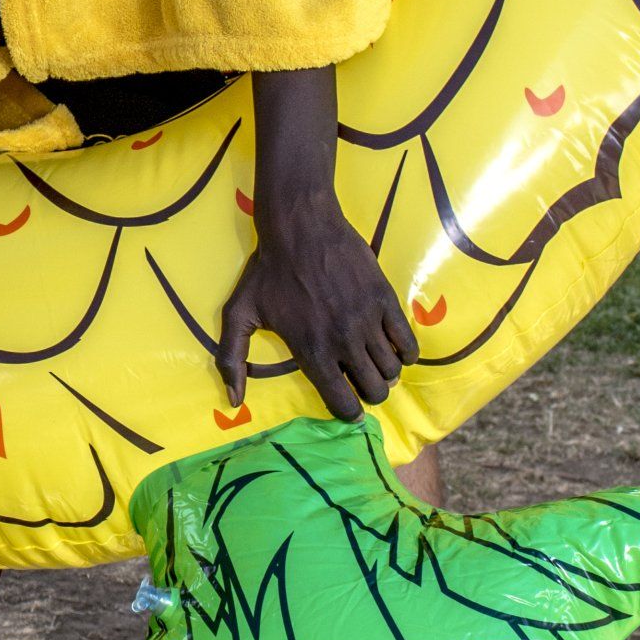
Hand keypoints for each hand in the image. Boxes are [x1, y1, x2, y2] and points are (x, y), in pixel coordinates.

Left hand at [216, 189, 415, 421]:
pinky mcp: (385, 300)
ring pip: (393, 368)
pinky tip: (394, 346)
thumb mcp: (238, 313)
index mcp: (311, 351)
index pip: (341, 403)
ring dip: (386, 372)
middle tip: (362, 381)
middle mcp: (343, 342)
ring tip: (374, 361)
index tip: (348, 407)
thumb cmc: (268, 271)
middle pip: (375, 390)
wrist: (300, 228)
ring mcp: (367, 321)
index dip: (347, 412)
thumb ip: (231, 358)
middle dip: (370, 392)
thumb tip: (234, 401)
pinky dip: (406, 351)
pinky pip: (408, 341)